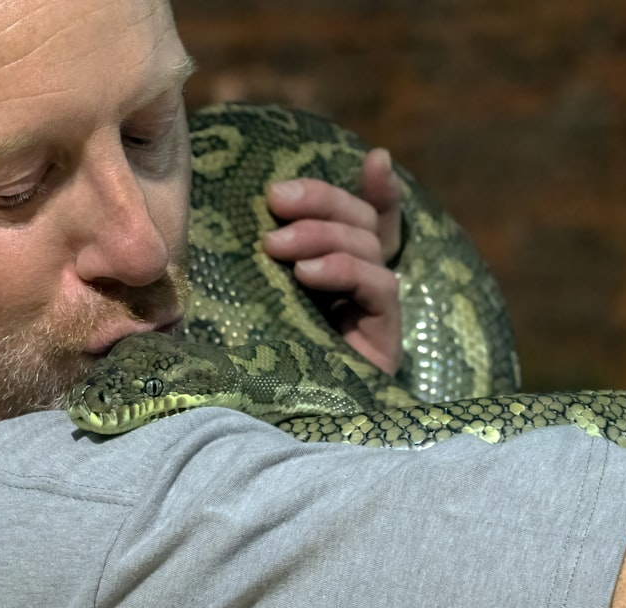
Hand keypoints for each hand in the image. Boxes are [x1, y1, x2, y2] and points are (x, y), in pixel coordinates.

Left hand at [262, 148, 403, 374]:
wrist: (262, 430)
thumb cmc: (241, 360)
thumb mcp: (246, 296)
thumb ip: (261, 257)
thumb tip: (253, 208)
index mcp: (336, 275)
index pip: (371, 221)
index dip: (379, 190)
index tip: (374, 159)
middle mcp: (362, 291)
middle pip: (364, 225)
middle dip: (323, 202)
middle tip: (276, 201)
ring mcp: (376, 315)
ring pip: (370, 249)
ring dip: (324, 235)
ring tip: (277, 246)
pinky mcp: (384, 341)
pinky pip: (380, 289)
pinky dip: (347, 270)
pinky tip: (309, 273)